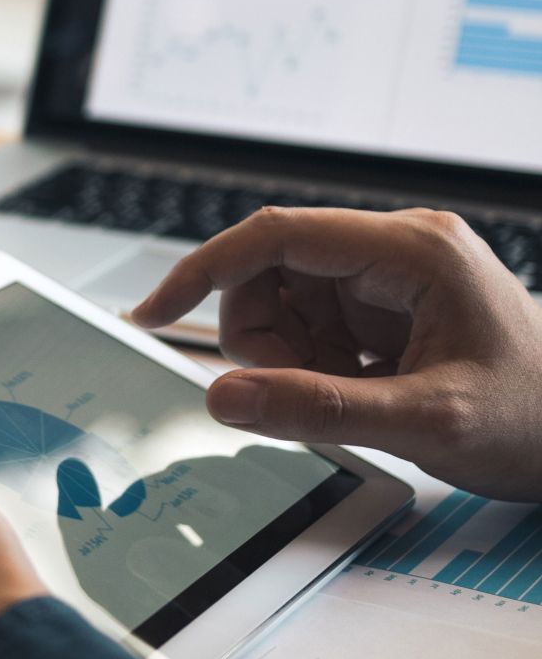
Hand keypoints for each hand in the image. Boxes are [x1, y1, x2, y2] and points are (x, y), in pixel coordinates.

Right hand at [134, 208, 541, 499]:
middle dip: (261, 339)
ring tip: (344, 395)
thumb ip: (320, 409)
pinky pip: (304, 326)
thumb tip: (225, 397)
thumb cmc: (533, 420)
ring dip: (285, 357)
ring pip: (278, 302)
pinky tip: (357, 391)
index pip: (275, 236)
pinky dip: (308, 366)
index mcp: (413, 249)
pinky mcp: (380, 306)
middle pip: (267, 273)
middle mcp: (395, 248)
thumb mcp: (425, 422)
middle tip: (297, 393)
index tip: (153, 313)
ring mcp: (386, 276)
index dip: (203, 271)